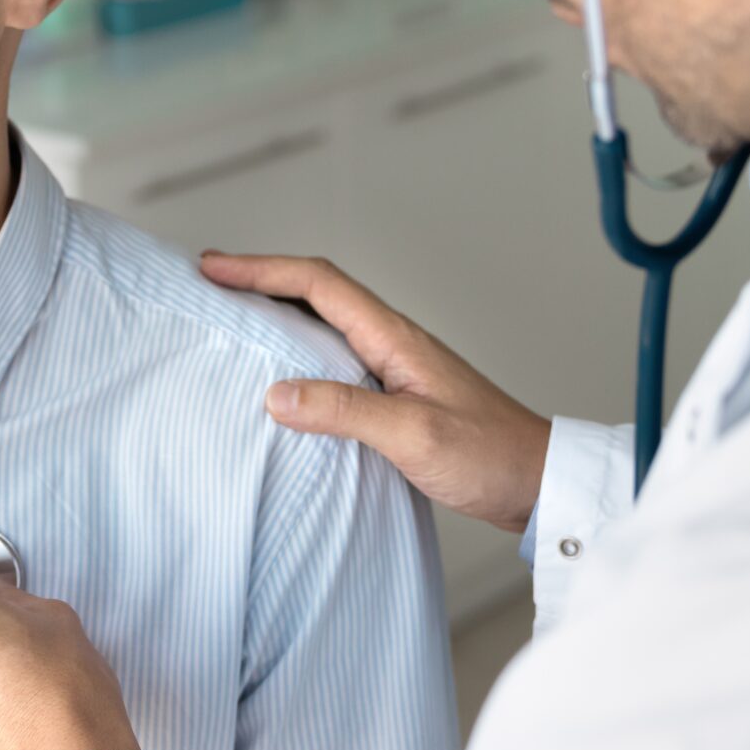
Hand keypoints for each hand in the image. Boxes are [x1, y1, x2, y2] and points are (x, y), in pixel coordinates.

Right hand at [201, 251, 551, 533]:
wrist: (539, 483)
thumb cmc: (491, 457)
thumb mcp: (414, 434)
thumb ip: (346, 411)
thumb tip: (276, 394)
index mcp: (395, 338)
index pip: (319, 284)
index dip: (262, 269)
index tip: (213, 266)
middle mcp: (393, 343)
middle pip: (316, 294)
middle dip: (261, 282)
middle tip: (210, 284)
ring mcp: (396, 369)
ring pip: (325, 327)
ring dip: (278, 317)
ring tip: (232, 324)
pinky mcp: (398, 398)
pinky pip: (337, 363)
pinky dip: (301, 359)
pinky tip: (284, 384)